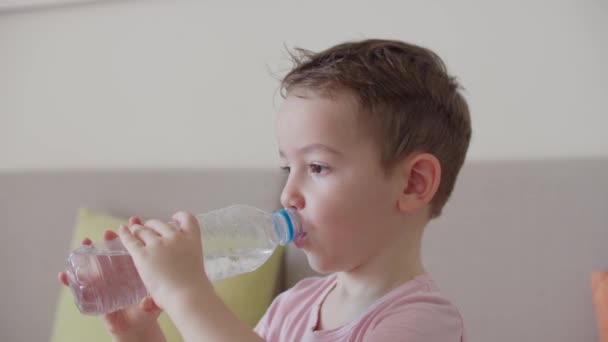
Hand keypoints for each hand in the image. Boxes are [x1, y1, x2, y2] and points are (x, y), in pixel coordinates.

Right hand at [58, 217, 164, 340]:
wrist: (136, 326)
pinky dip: (70, 281)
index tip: (135, 220)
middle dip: (110, 240)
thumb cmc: (146, 311)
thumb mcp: (153, 305)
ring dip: (88, 253)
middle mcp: (119, 271)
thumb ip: (151, 303)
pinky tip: (63, 275)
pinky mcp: (94, 294)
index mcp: (135, 269)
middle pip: (113, 252)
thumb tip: (146, 302)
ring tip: (84, 242)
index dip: (135, 233)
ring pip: (95, 264)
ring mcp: (106, 281)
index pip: (135, 247)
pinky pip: (80, 287)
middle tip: (109, 233)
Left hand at [117, 211, 211, 311]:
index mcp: (192, 239)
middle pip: (161, 224)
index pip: (188, 219)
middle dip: (154, 225)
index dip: (179, 217)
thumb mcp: (195, 261)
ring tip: (134, 229)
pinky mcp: (143, 255)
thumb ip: (185, 251)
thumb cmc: (193, 285)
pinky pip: (131, 241)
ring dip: (139, 229)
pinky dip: (125, 234)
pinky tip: (122, 230)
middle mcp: (175, 237)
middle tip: (149, 229)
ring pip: (144, 230)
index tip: (174, 219)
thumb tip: (177, 248)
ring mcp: (158, 245)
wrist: (187, 296)